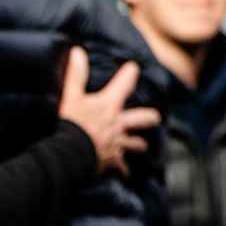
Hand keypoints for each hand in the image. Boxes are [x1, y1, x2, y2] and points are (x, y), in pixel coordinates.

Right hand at [58, 48, 160, 176]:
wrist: (69, 154)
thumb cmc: (71, 124)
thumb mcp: (71, 97)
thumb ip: (76, 75)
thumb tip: (77, 51)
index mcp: (109, 105)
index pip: (125, 83)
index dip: (130, 74)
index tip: (133, 68)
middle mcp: (119, 124)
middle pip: (143, 118)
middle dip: (149, 117)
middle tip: (155, 117)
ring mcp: (118, 143)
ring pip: (136, 143)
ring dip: (138, 144)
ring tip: (142, 145)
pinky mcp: (113, 161)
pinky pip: (122, 168)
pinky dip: (122, 171)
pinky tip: (124, 174)